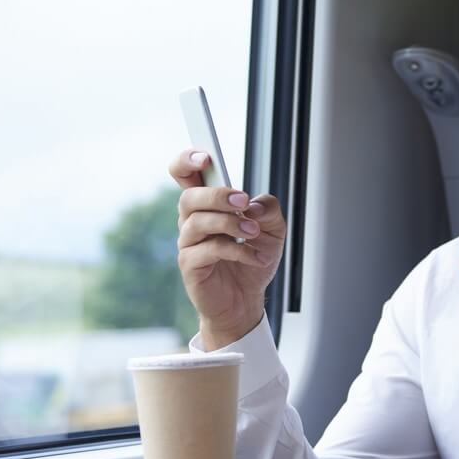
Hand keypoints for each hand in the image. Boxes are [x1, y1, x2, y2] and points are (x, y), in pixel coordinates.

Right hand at [169, 149, 286, 348]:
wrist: (247, 300)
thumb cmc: (253, 259)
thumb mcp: (274, 230)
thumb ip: (269, 210)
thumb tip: (254, 204)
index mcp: (207, 204)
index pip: (184, 174)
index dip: (187, 160)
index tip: (206, 158)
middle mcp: (192, 220)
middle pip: (189, 196)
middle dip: (218, 195)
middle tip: (243, 203)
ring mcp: (188, 243)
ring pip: (197, 221)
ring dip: (230, 224)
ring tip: (254, 234)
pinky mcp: (190, 266)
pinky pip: (208, 250)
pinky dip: (237, 251)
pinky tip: (255, 257)